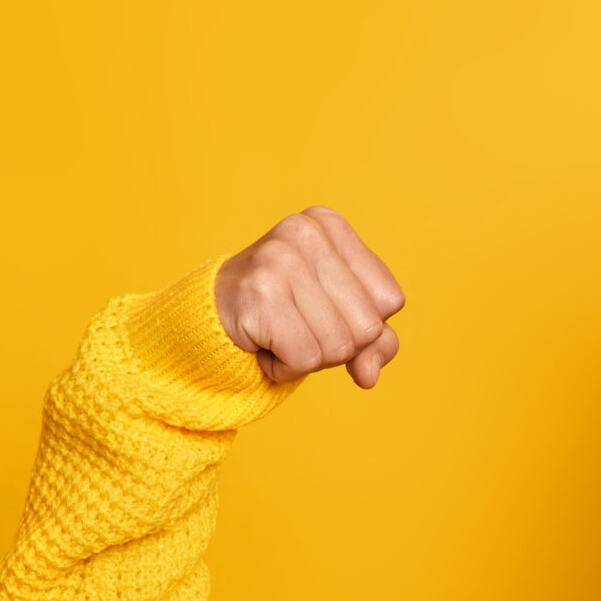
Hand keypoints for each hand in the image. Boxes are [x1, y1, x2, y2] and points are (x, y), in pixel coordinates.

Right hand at [213, 207, 405, 386]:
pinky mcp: (258, 294)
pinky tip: (264, 343)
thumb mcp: (342, 319)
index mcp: (332, 225)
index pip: (390, 301)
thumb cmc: (287, 313)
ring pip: (339, 346)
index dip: (364, 325)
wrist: (210, 317)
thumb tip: (368, 375)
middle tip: (298, 324)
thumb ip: (376, 344)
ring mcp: (279, 260)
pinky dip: (286, 368)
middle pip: (367, 326)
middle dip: (338, 344)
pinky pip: (305, 359)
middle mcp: (306, 232)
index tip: (322, 310)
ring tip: (280, 332)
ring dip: (310, 357)